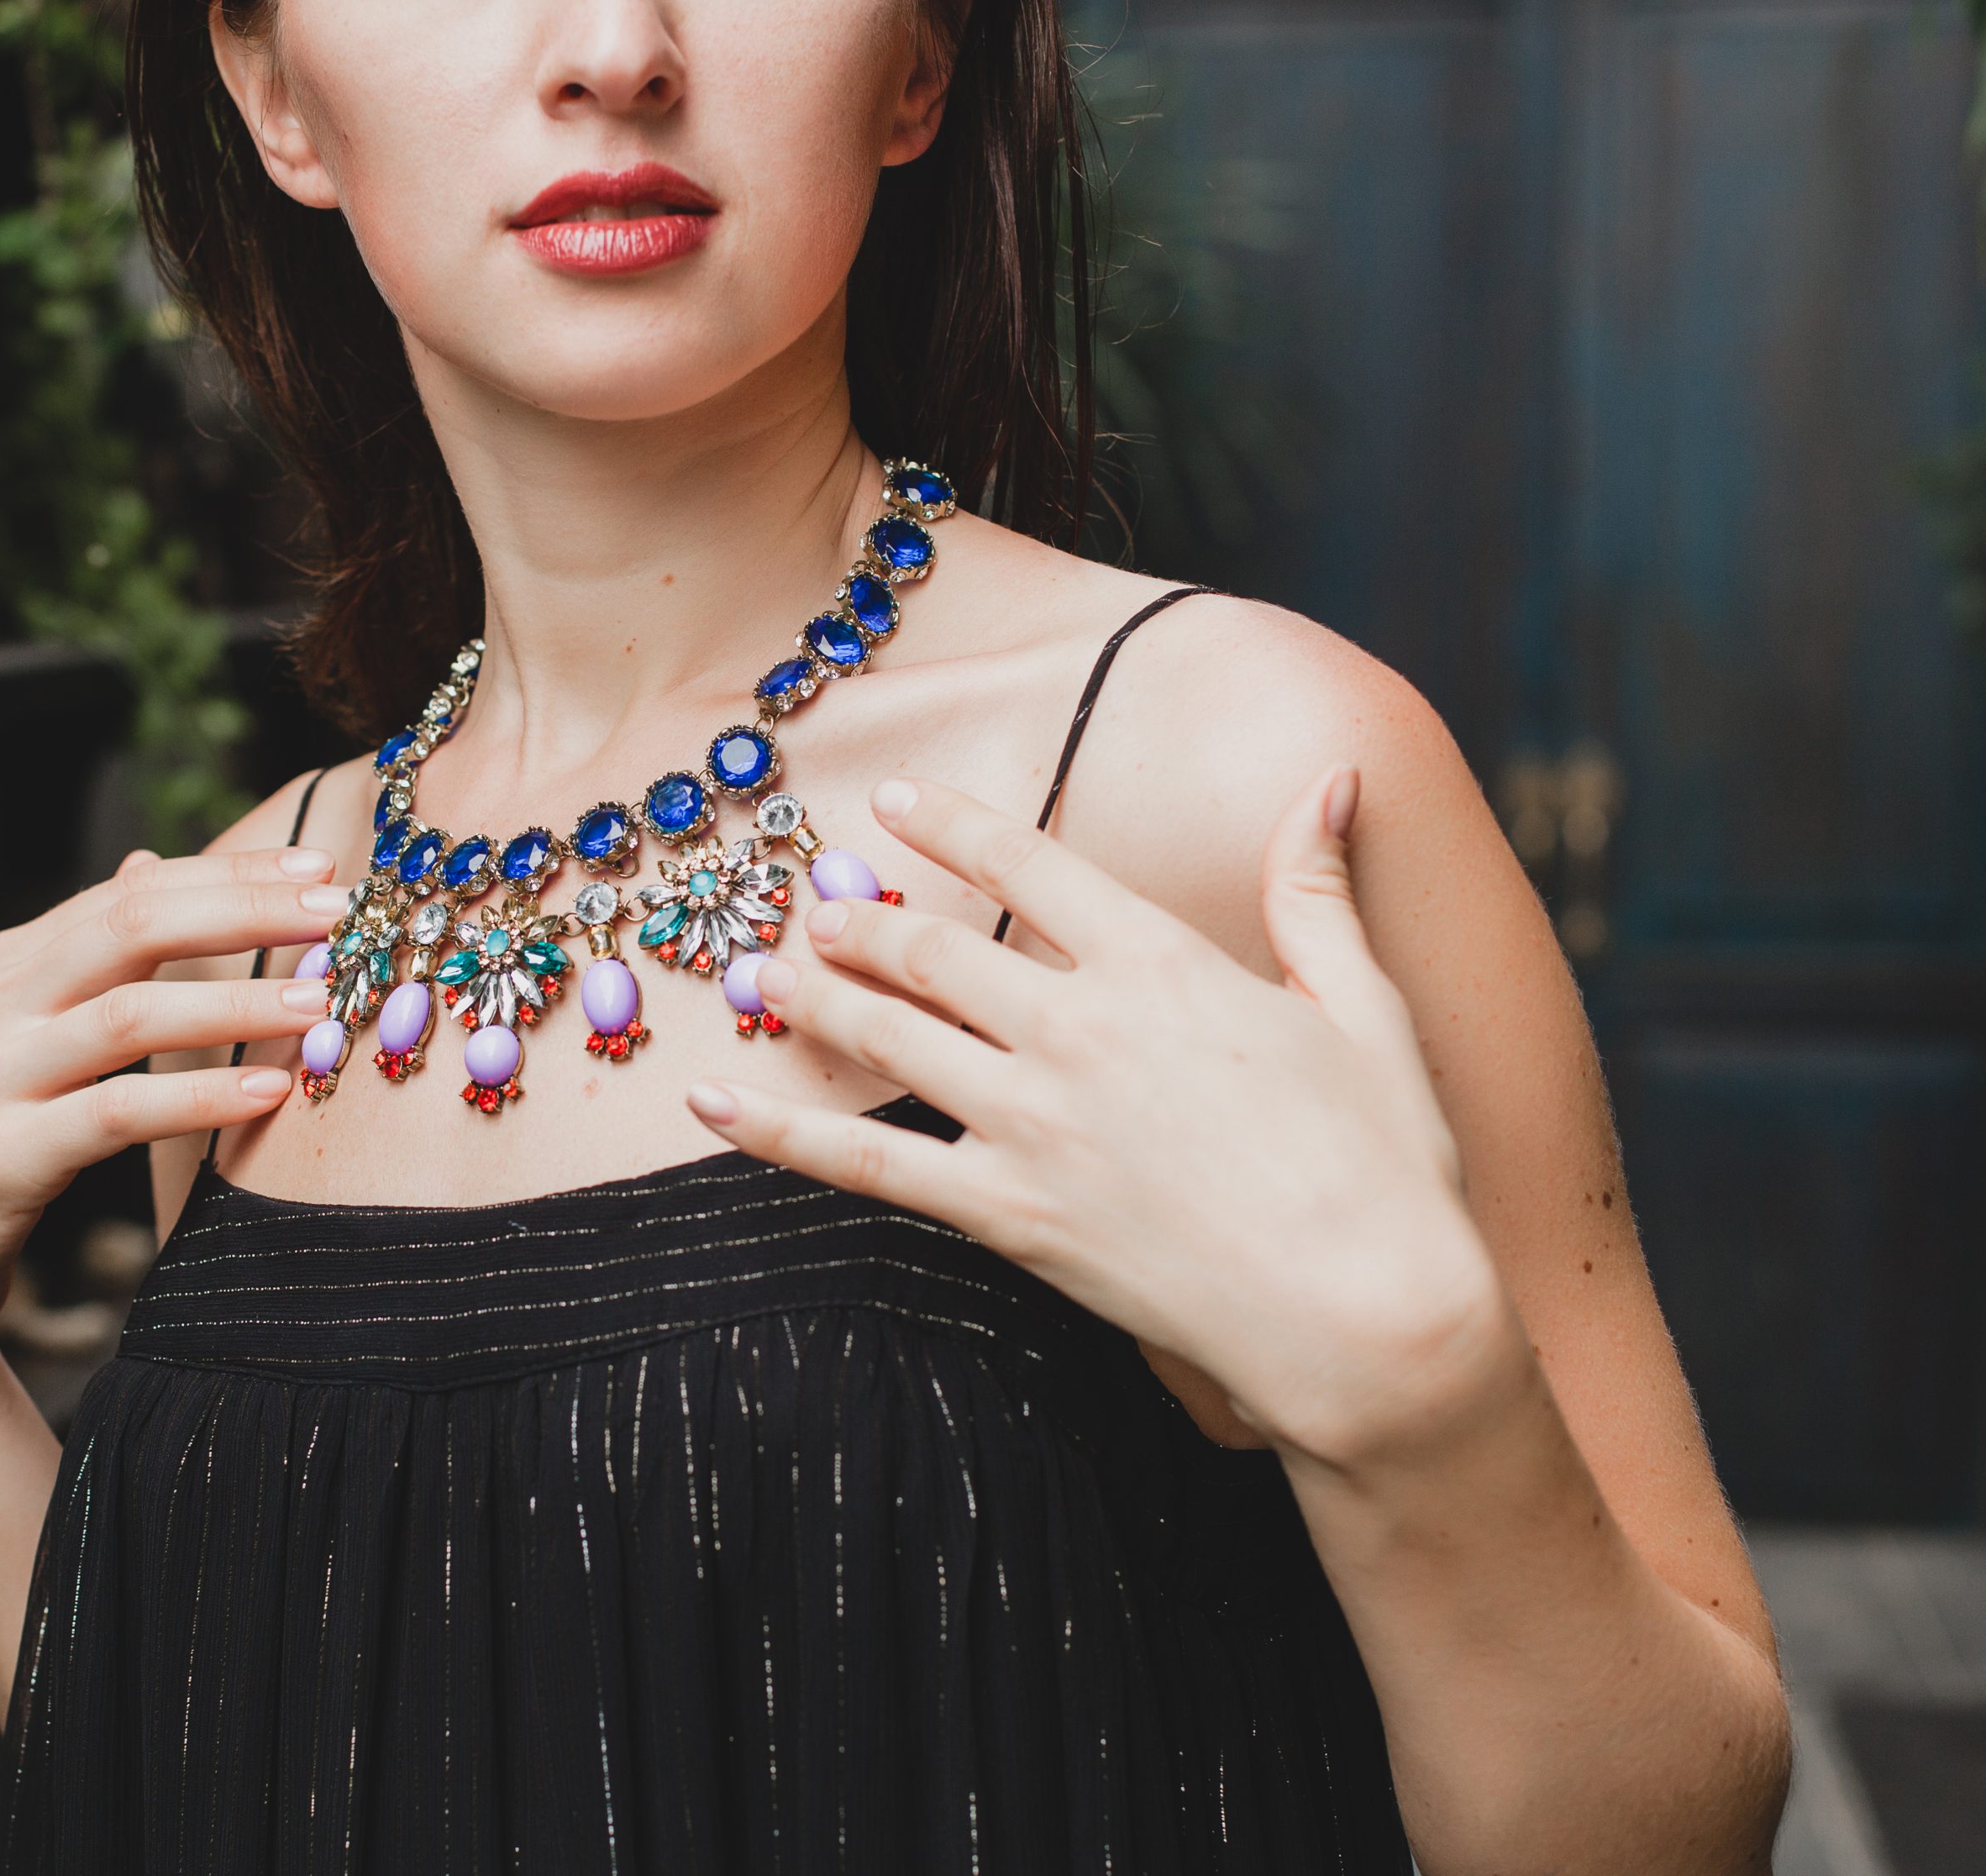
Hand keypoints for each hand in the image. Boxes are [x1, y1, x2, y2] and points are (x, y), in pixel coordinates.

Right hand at [0, 844, 344, 1399]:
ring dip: (234, 1002)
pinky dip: (197, 1097)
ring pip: (129, 1015)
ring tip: (318, 1002)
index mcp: (10, 964)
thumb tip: (148, 865)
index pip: (133, 894)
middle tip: (337, 911)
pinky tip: (266, 1090)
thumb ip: (87, 954)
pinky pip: (116, 1113)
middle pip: (132, 927)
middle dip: (243, 909)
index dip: (229, 875)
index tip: (319, 872)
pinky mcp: (0, 1158)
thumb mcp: (24, 1031)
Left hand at [686, 770, 1518, 1465]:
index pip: (1032, 862)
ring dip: (814, 997)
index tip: (889, 809)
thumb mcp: (1364, 1008)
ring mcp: (1035, 1122)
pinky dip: (780, 1131)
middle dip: (862, 920)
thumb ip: (1317, 890)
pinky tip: (712, 1101)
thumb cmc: (1384, 1164)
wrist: (1370, 1316)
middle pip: (935, 948)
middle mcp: (1079, 1028)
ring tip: (761, 971)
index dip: (950, 827)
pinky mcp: (1009, 1214)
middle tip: (811, 903)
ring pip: (888, 1036)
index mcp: (1163, 964)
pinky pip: (867, 1163)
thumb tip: (1330, 780)